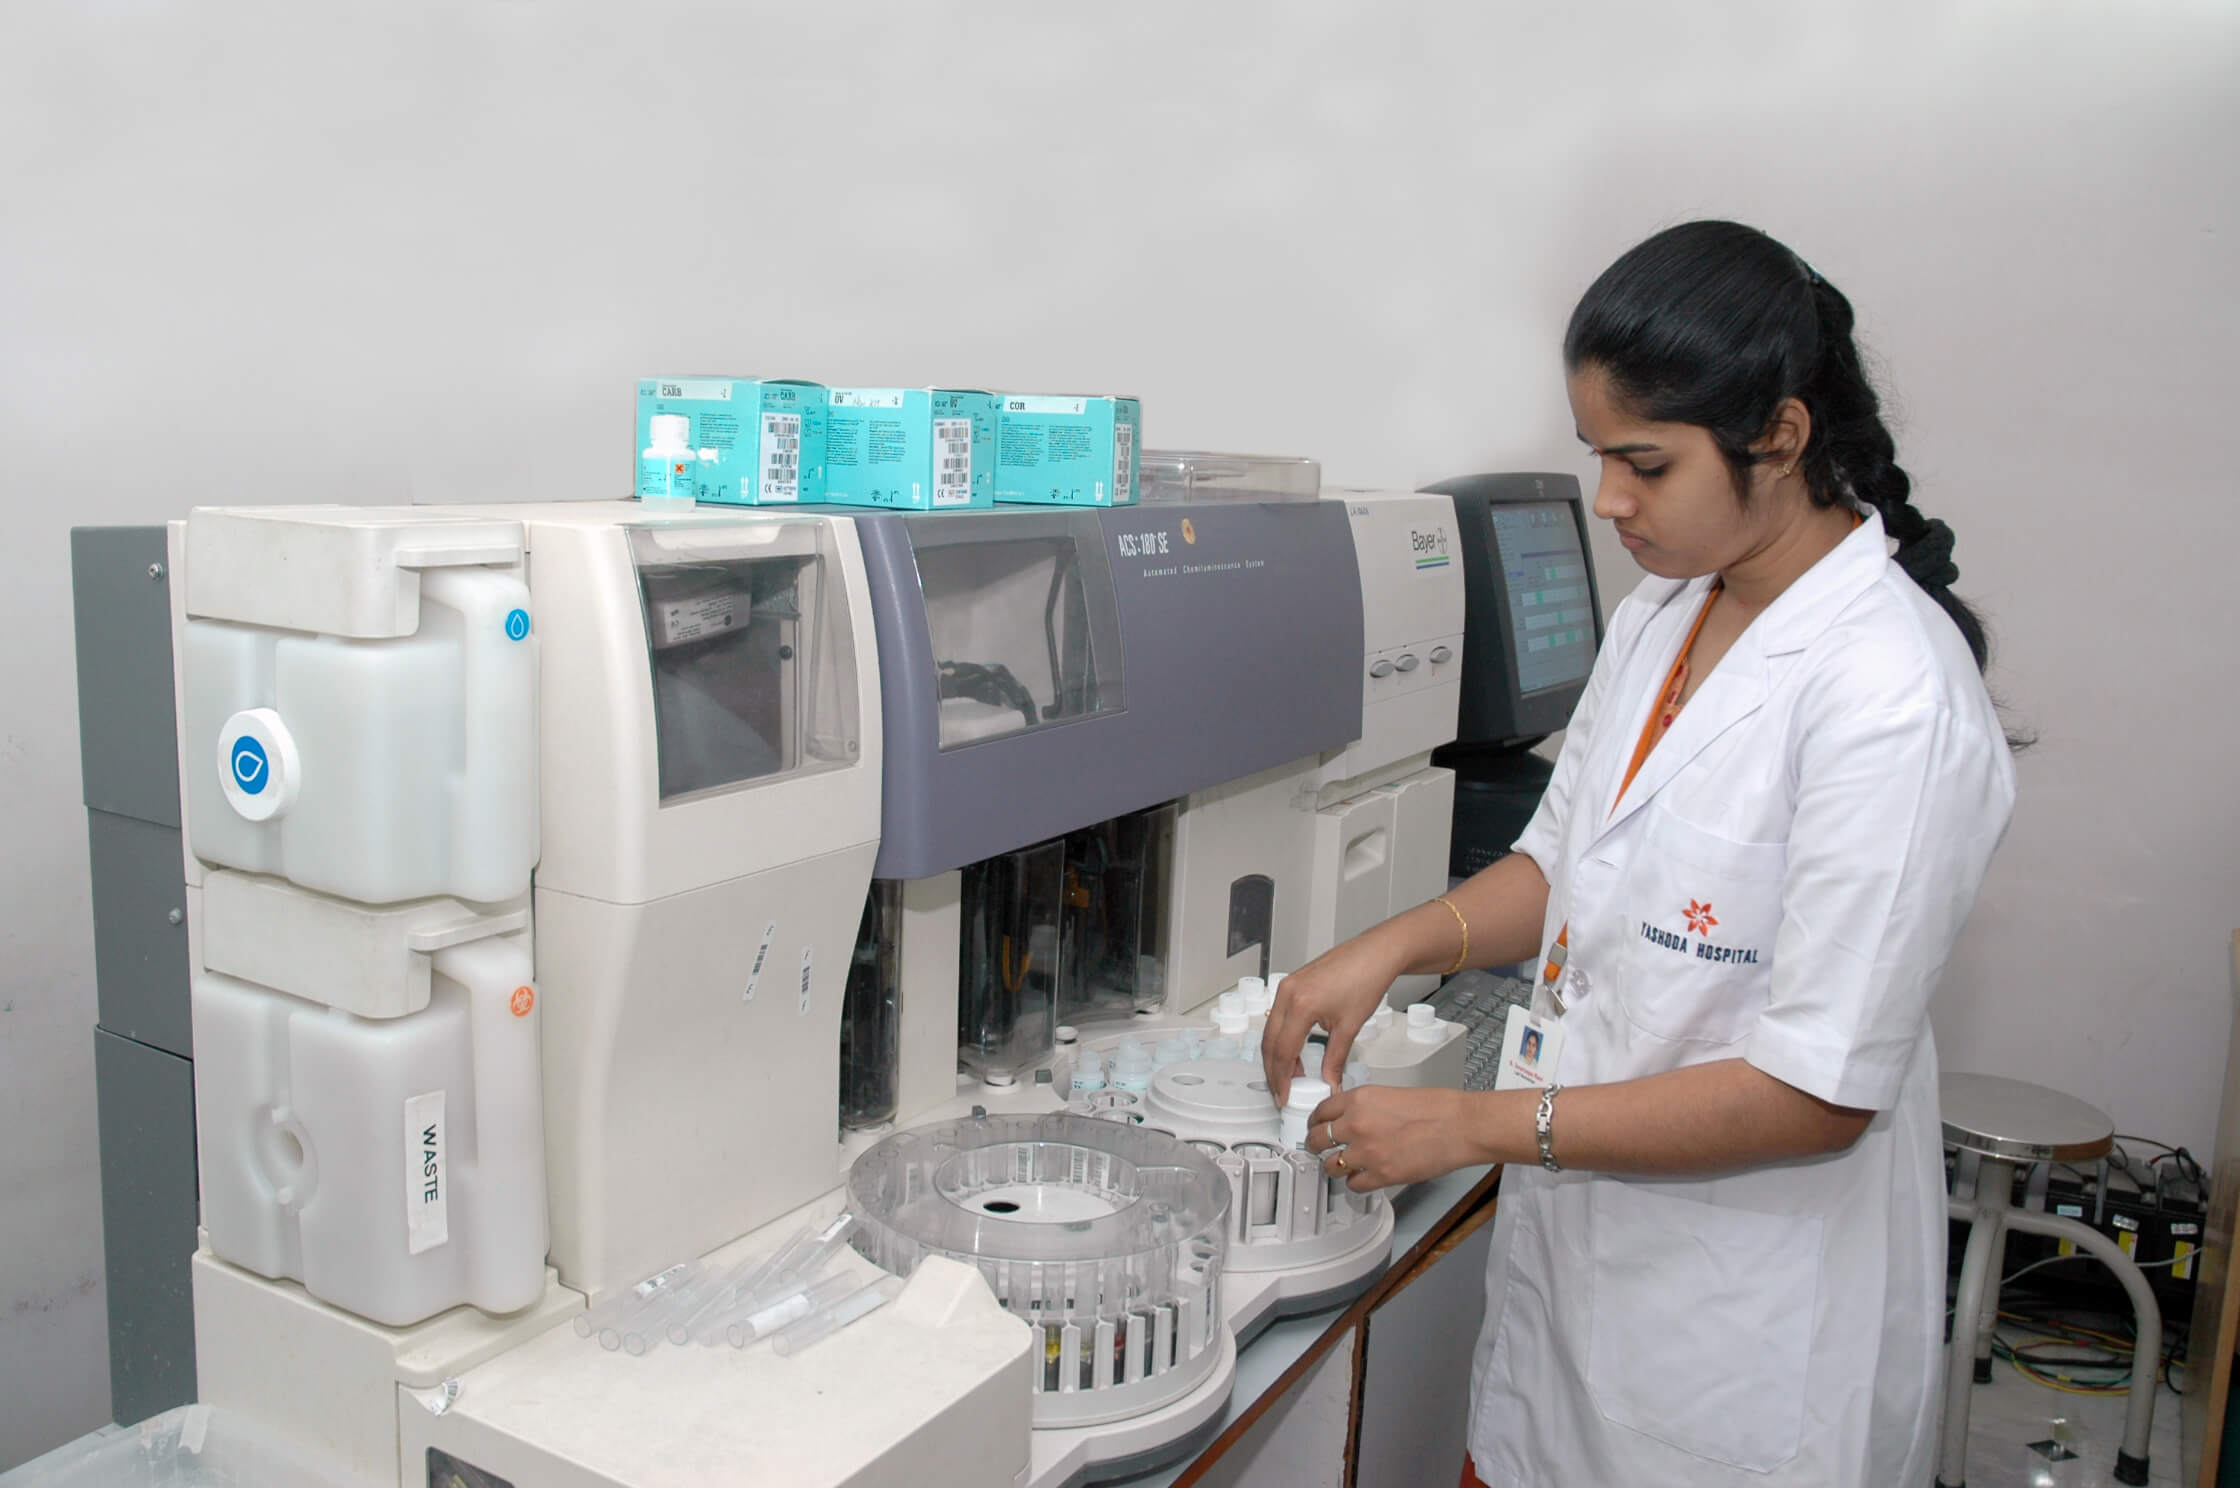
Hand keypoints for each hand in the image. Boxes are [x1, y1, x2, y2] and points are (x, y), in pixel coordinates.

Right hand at [1261, 931, 1407, 1103]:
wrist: (1375, 953)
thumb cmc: (1366, 979)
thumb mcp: (1349, 1027)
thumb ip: (1335, 1060)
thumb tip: (1330, 1083)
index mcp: (1300, 1005)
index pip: (1283, 1051)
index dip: (1282, 1078)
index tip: (1285, 1095)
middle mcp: (1287, 993)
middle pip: (1269, 1042)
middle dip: (1273, 1070)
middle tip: (1281, 1091)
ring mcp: (1287, 986)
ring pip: (1271, 1029)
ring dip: (1276, 1054)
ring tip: (1290, 1075)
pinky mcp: (1292, 983)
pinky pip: (1278, 1016)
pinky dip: (1282, 1036)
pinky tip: (1294, 1051)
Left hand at [1305, 1085, 1485, 1191]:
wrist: (1460, 1126)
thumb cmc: (1437, 1108)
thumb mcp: (1391, 1094)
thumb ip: (1366, 1107)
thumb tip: (1353, 1118)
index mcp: (1359, 1099)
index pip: (1321, 1111)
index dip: (1315, 1121)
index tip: (1316, 1126)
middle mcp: (1356, 1125)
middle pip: (1317, 1139)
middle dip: (1316, 1145)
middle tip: (1318, 1148)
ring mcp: (1367, 1152)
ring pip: (1331, 1166)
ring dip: (1335, 1166)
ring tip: (1342, 1166)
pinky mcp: (1381, 1175)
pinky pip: (1353, 1185)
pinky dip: (1356, 1182)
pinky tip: (1363, 1177)